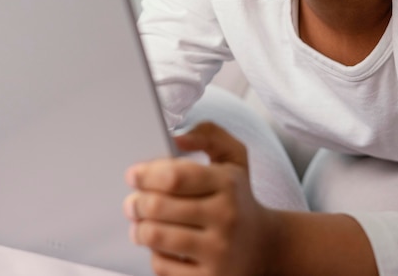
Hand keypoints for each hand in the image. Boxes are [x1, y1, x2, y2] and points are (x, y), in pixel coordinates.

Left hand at [124, 122, 276, 275]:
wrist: (265, 246)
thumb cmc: (239, 196)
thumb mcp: (234, 157)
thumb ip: (208, 134)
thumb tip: (177, 138)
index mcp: (227, 183)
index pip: (175, 177)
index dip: (146, 174)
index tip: (133, 175)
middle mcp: (225, 217)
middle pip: (159, 207)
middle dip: (135, 202)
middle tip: (131, 202)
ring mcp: (218, 252)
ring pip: (156, 237)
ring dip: (138, 229)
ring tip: (139, 223)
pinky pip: (162, 266)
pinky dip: (153, 254)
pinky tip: (160, 245)